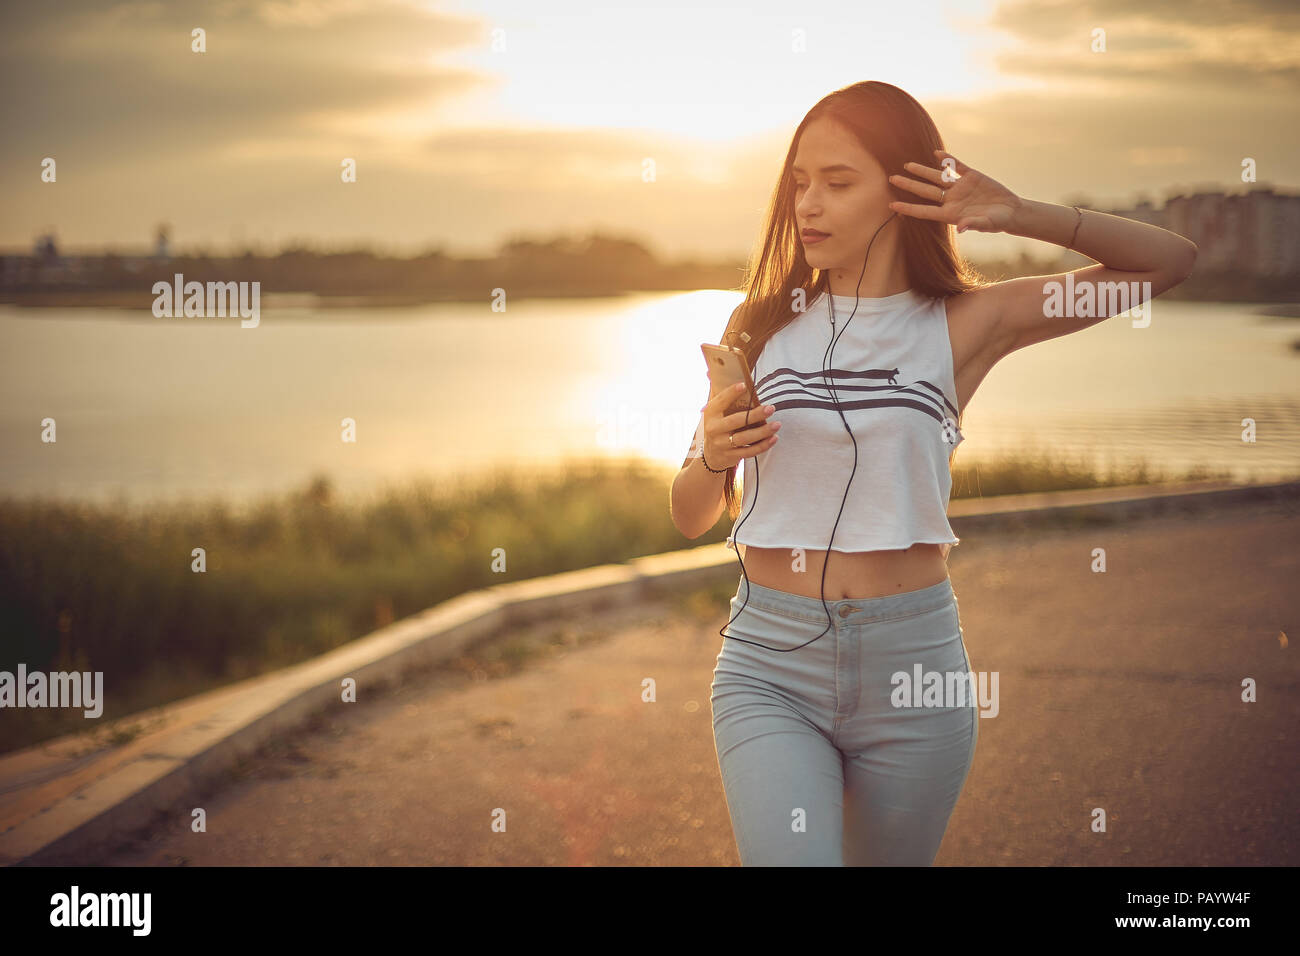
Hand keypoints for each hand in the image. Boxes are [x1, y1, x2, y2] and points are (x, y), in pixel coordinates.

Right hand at [700, 382, 779, 467]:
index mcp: (710, 414)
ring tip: (777, 424)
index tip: (744, 385)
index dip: (731, 393)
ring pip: (744, 438)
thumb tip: (712, 371)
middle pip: (736, 421)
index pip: (720, 401)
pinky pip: (749, 452)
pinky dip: (763, 445)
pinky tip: (774, 438)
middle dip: (755, 415)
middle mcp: (714, 429)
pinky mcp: (732, 456)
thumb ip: (719, 394)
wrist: (711, 454)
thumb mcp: (715, 412)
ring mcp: (722, 444)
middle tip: (771, 407)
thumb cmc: (718, 426)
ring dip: (763, 432)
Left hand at [888, 149, 1021, 234]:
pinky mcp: (972, 177)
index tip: (891, 205)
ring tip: (907, 165)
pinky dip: (948, 160)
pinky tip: (937, 154)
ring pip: (937, 177)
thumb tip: (962, 228)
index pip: (924, 211)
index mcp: (951, 214)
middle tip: (891, 179)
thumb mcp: (986, 225)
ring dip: (922, 171)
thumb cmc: (998, 222)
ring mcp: (960, 188)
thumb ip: (973, 225)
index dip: (908, 208)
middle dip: (909, 185)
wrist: (1012, 211)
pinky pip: (957, 166)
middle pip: (925, 191)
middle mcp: (952, 200)